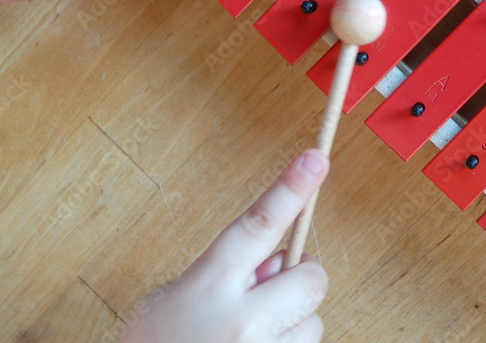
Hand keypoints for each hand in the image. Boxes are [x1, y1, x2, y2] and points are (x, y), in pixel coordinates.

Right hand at [120, 150, 330, 342]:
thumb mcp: (169, 303)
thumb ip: (222, 276)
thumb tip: (275, 264)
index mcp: (209, 286)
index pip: (257, 224)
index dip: (290, 188)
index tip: (316, 159)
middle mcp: (243, 321)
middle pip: (311, 277)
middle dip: (299, 282)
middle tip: (272, 293)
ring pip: (314, 324)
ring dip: (292, 327)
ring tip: (250, 338)